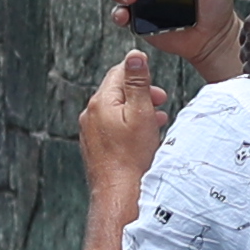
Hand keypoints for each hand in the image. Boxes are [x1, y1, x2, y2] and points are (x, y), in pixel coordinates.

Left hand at [78, 52, 172, 184]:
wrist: (119, 192)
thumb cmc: (132, 157)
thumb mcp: (141, 113)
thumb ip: (137, 82)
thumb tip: (134, 56)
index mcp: (100, 102)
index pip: (118, 72)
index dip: (140, 74)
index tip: (155, 84)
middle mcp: (90, 114)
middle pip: (116, 92)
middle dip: (140, 94)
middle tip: (160, 103)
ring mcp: (89, 132)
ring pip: (114, 111)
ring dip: (135, 111)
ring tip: (155, 122)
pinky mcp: (93, 146)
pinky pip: (110, 128)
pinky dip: (126, 126)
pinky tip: (140, 138)